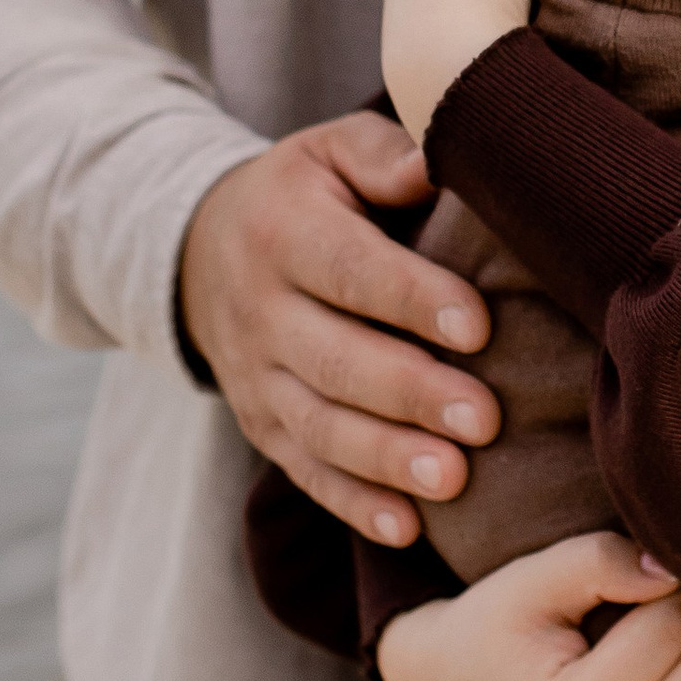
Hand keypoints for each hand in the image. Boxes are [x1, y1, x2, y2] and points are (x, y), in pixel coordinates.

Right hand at [179, 113, 495, 546]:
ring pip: (318, 426)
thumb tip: (437, 165)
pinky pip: (304, 471)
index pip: (348, 270)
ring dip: (385, 459)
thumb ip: (384, 156)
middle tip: (484, 420)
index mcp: (283, 232)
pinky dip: (353, 504)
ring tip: (453, 480)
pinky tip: (407, 528)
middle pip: (335, 360)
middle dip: (411, 394)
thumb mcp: (330, 151)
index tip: (478, 325)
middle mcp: (260, 311)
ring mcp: (254, 378)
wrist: (196, 251)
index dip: (412, 300)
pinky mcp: (261, 427)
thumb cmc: (303, 195)